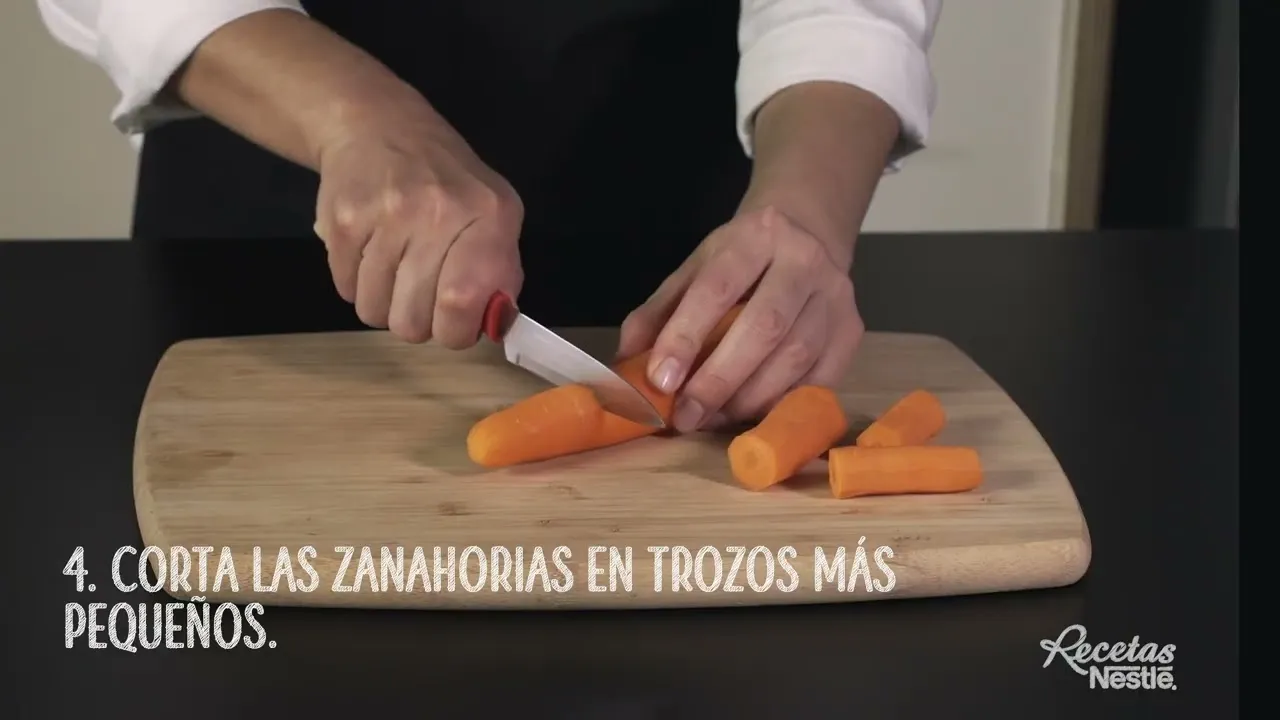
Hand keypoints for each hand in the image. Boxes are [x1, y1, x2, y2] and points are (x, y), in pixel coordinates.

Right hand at [313, 121, 523, 346]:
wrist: (378, 126)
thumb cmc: (446, 181)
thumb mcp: (494, 213)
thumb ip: (500, 271)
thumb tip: (496, 324)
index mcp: (487, 216)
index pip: (463, 302)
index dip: (455, 330)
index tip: (453, 324)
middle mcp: (436, 213)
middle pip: (412, 320)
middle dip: (417, 320)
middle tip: (421, 292)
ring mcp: (384, 216)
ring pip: (374, 311)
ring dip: (384, 301)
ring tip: (395, 266)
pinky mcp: (341, 222)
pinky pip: (346, 290)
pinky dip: (357, 282)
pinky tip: (370, 250)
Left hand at [618, 206, 863, 431]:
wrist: (806, 235)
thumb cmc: (741, 261)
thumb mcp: (694, 270)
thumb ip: (658, 313)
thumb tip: (626, 366)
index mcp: (756, 236)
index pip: (717, 287)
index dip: (686, 337)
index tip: (660, 379)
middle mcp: (803, 261)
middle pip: (763, 327)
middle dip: (719, 379)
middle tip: (686, 416)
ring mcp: (835, 296)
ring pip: (795, 357)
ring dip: (748, 398)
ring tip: (711, 419)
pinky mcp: (851, 330)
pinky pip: (819, 379)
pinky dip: (781, 404)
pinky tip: (750, 415)